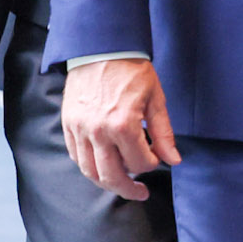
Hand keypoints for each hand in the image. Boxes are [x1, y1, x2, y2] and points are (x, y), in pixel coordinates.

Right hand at [62, 57, 180, 200]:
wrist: (102, 48)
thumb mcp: (156, 100)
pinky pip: (76, 156)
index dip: (152, 164)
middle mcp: (98, 132)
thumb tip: (173, 160)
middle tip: (140, 192)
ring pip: (89, 171)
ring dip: (106, 182)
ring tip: (121, 184)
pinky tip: (102, 166)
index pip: (139, 163)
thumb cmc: (132, 71)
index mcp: (123, 125)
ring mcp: (80, 129)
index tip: (158, 157)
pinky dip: (88, 166)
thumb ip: (163, 134)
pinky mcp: (68, 124)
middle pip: (111, 176)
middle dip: (129, 188)